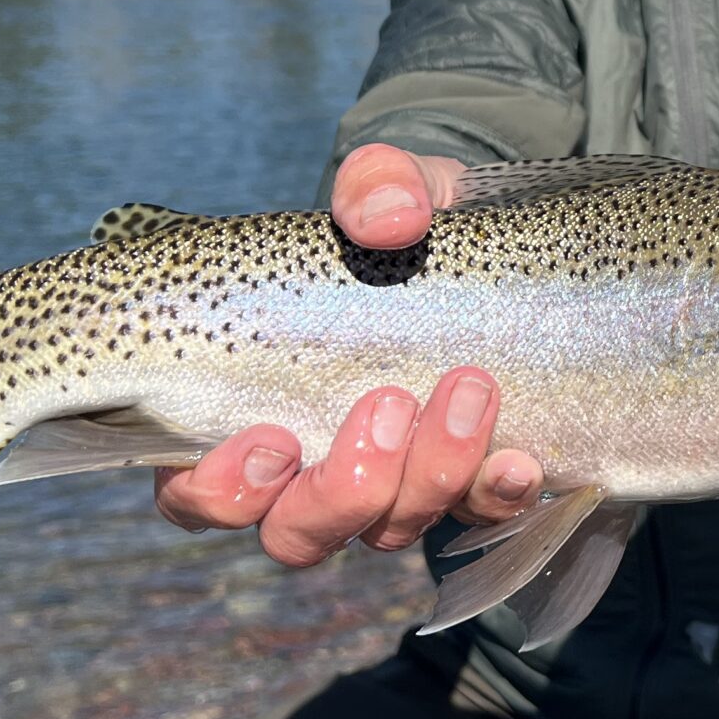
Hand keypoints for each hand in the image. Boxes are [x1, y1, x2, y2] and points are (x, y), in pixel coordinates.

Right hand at [153, 144, 538, 562]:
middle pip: (295, 531)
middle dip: (343, 488)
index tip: (272, 439)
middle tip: (387, 403)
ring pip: (386, 531)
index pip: (196, 490)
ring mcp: (390, 486)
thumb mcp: (390, 189)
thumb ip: (376, 187)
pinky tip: (522, 458)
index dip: (220, 490)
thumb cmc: (404, 224)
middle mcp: (309, 469)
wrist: (493, 245)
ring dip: (429, 476)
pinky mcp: (466, 485)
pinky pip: (477, 519)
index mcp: (245, 409)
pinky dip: (495, 495)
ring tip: (469, 391)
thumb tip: (391, 218)